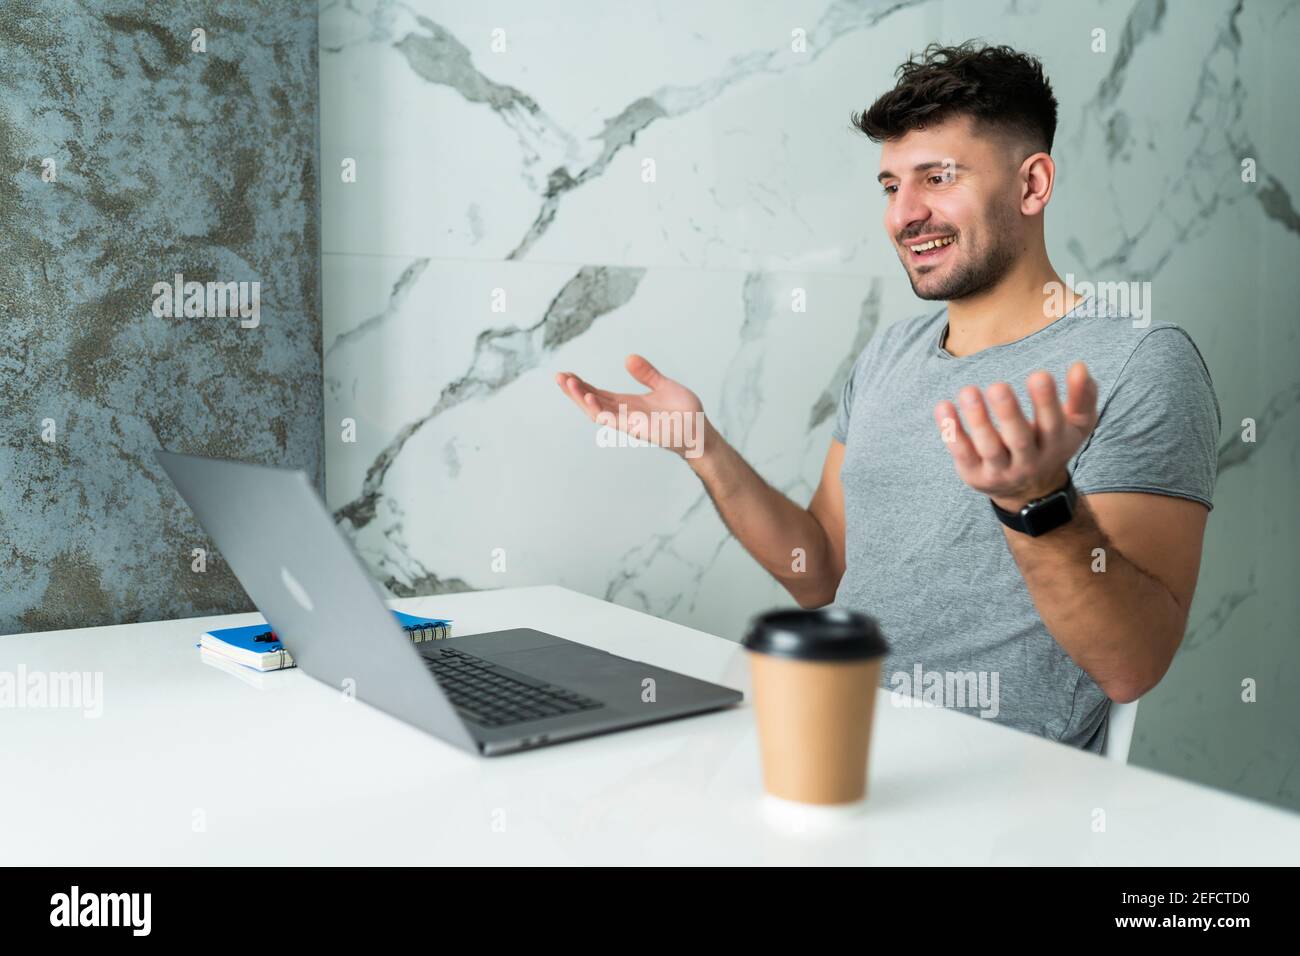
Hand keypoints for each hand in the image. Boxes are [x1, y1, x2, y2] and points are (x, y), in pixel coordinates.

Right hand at [555, 354, 707, 458]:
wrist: (701, 431)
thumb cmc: (684, 412)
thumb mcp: (663, 385)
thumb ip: (646, 373)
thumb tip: (628, 357)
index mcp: (628, 404)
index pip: (598, 394)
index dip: (581, 385)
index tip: (566, 375)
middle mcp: (625, 415)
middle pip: (592, 403)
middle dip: (574, 391)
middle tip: (558, 377)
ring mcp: (630, 423)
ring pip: (598, 413)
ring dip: (582, 399)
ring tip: (569, 383)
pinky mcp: (639, 430)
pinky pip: (615, 421)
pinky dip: (601, 411)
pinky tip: (590, 398)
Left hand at [933, 361, 1097, 510]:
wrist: (1030, 492)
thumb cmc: (1051, 444)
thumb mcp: (1076, 424)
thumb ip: (1082, 396)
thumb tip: (1079, 366)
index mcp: (1055, 445)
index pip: (1052, 424)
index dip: (1046, 401)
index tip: (1039, 374)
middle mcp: (1028, 461)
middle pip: (1019, 440)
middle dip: (1009, 413)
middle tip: (998, 386)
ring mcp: (1000, 470)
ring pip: (989, 448)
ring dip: (978, 420)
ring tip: (969, 391)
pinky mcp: (974, 474)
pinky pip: (961, 453)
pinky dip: (951, 431)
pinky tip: (943, 406)